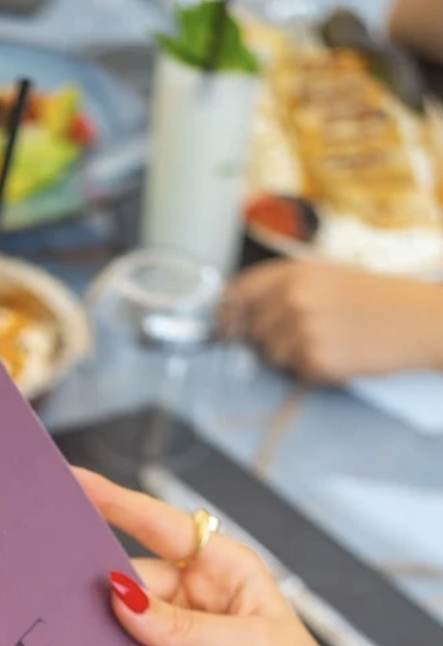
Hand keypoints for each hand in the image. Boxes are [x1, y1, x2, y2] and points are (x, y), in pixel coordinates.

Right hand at [77, 468, 371, 645]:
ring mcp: (180, 638)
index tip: (73, 482)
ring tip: (65, 636)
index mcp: (224, 569)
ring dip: (101, 630)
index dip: (115, 501)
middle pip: (130, 577)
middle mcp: (198, 596)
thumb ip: (184, 626)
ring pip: (122, 621)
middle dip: (97, 582)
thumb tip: (123, 599)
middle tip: (51, 586)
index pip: (160, 524)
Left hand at [220, 258, 442, 382]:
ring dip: (293, 356)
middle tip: (310, 332)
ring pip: (271, 356)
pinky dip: (314, 370)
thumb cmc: (377, 298)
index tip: (225, 329)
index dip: (227, 314)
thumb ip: (284, 289)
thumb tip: (240, 314)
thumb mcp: (328, 276)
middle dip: (270, 338)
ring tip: (331, 340)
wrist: (420, 319)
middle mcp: (293, 298)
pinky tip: (341, 355)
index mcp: (294, 272)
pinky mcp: (316, 360)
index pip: (237, 292)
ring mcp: (303, 330)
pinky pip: (296, 373)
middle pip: (252, 330)